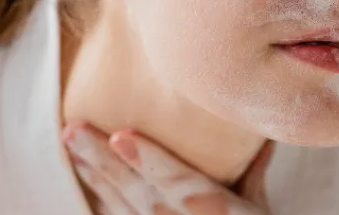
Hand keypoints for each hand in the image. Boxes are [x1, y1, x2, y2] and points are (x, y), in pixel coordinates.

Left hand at [63, 124, 273, 214]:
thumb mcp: (260, 210)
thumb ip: (253, 175)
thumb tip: (266, 136)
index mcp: (215, 214)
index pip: (178, 185)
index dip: (149, 160)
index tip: (119, 135)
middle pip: (138, 195)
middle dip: (105, 163)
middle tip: (73, 131)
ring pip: (123, 211)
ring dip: (96, 179)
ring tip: (72, 147)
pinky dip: (105, 209)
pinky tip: (88, 190)